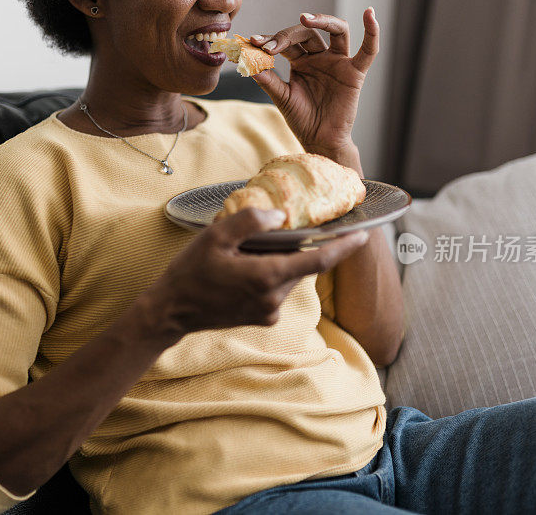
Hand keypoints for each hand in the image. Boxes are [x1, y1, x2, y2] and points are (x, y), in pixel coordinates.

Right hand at [146, 208, 369, 334]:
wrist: (172, 311)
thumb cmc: (190, 272)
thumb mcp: (215, 237)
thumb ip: (251, 222)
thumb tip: (282, 217)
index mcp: (267, 277)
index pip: (318, 261)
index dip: (344, 247)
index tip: (363, 235)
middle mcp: (274, 299)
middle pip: (301, 266)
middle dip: (296, 247)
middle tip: (271, 232)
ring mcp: (270, 311)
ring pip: (289, 277)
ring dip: (279, 261)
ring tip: (246, 253)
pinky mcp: (264, 318)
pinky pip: (278, 289)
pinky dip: (270, 274)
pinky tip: (243, 269)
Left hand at [249, 9, 378, 165]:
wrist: (319, 141)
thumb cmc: (302, 120)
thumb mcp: (282, 98)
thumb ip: (269, 80)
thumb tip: (250, 65)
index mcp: (302, 61)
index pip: (287, 42)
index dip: (272, 40)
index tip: (253, 42)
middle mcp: (320, 57)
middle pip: (308, 33)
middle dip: (288, 34)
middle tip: (271, 44)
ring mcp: (338, 63)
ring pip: (337, 31)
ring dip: (323, 20)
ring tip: (306, 19)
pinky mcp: (354, 73)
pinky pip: (368, 51)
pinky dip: (372, 32)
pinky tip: (370, 15)